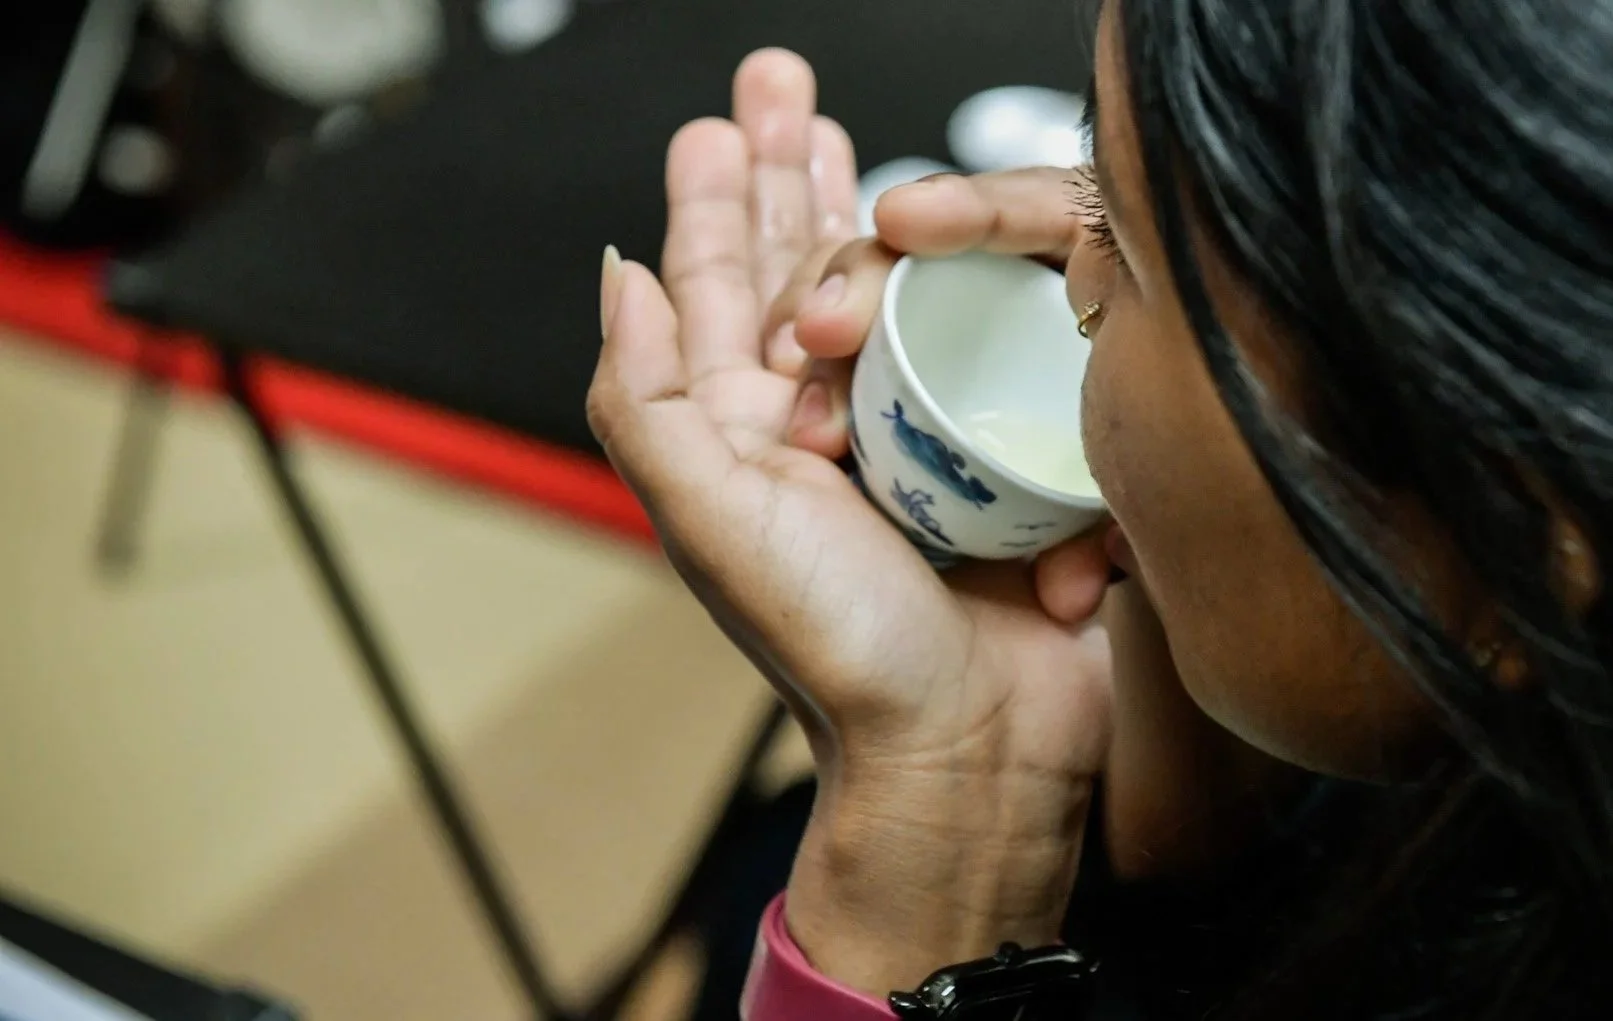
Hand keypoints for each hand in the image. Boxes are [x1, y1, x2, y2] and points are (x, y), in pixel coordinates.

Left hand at [588, 53, 1111, 992]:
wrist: (973, 741)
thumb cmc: (839, 646)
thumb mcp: (712, 520)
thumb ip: (649, 399)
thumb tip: (615, 274)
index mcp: (744, 430)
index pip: (719, 285)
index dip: (715, 198)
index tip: (713, 122)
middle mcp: (822, 418)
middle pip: (797, 264)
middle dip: (785, 172)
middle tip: (778, 82)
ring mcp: (911, 426)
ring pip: (886, 289)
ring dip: (868, 208)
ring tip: (844, 133)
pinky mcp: (994, 444)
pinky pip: (975, 343)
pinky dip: (964, 286)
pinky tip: (953, 231)